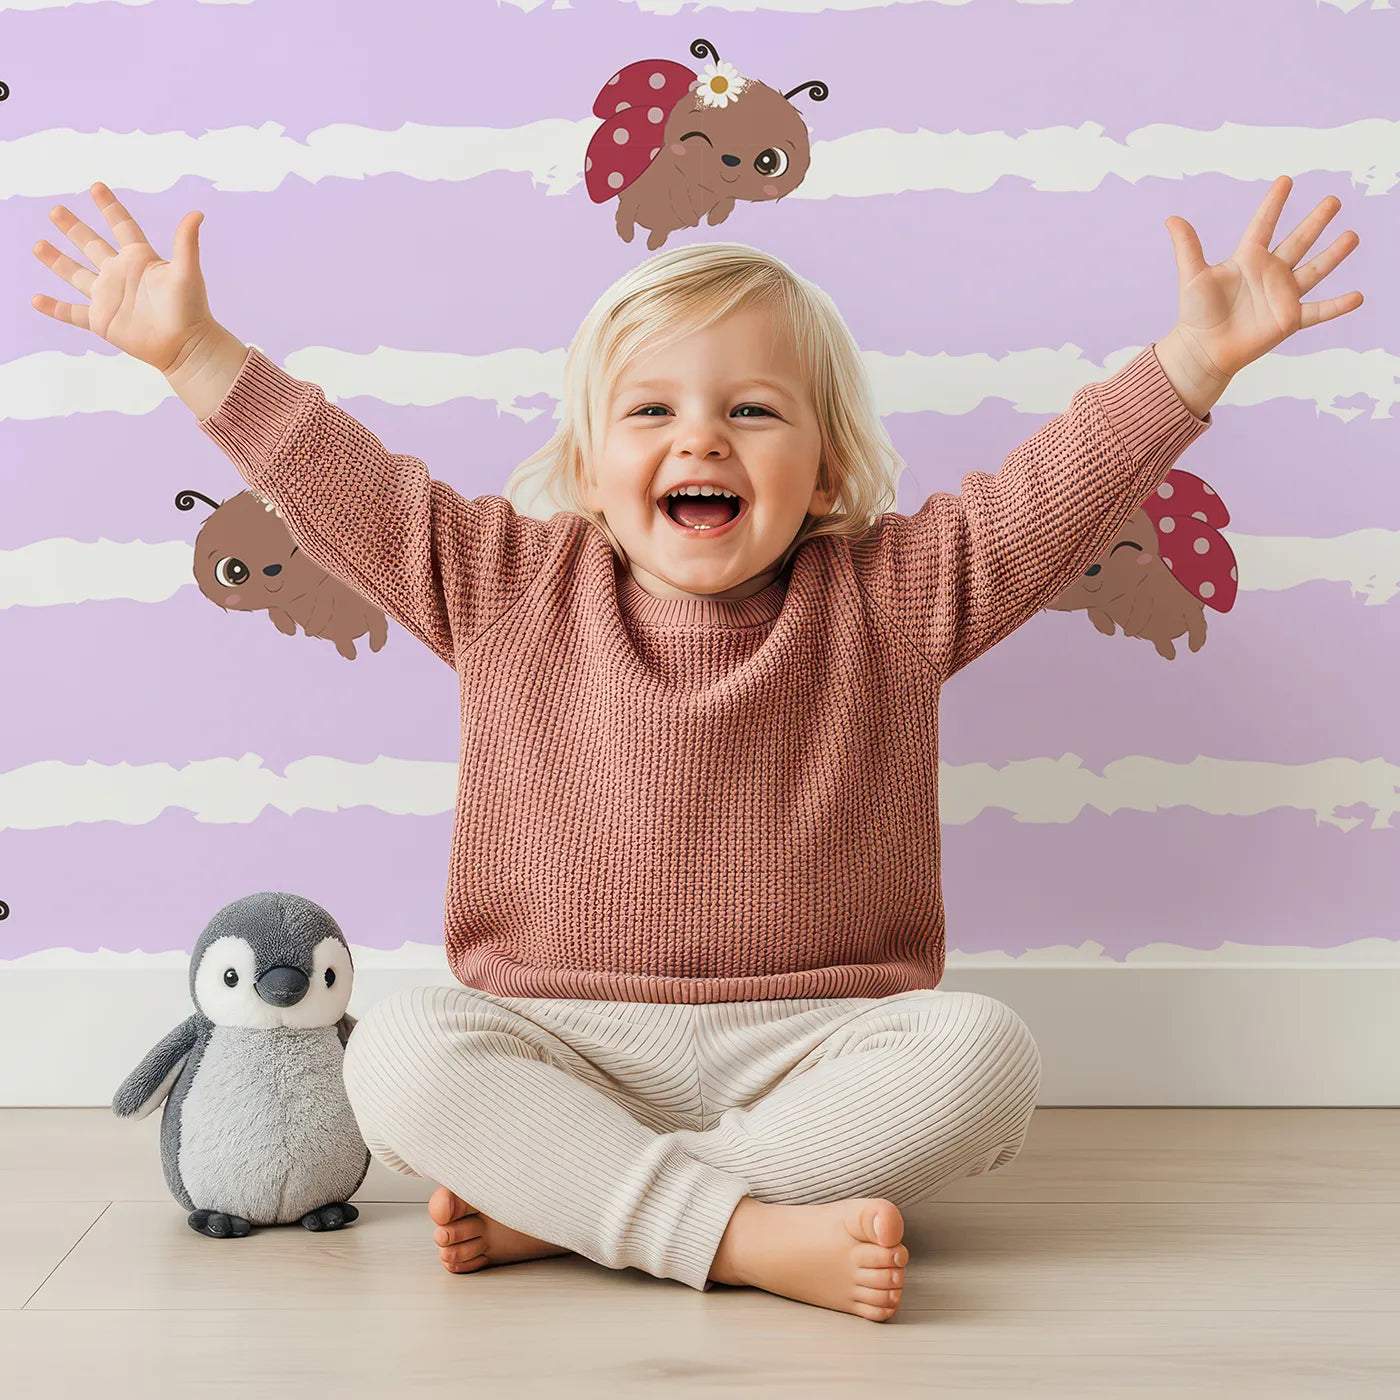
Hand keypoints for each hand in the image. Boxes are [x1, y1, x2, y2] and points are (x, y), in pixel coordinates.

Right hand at [30, 181, 217, 375]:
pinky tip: (36, 299)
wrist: (186, 347)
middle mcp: (120, 274)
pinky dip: (54, 307)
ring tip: (37, 244)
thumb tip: (198, 213)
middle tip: (55, 210)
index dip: (109, 207)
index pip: (121, 225)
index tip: (96, 186)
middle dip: (73, 228)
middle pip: (91, 245)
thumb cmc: (190, 309)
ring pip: (75, 274)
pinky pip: (72, 313)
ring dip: (56, 260)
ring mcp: (108, 297)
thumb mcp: (187, 272)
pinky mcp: (101, 321)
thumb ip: (186, 242)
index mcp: (140, 259)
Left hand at [1165, 175, 1362, 384]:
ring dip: (1334, 254)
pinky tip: (1358, 296)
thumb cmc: (1195, 313)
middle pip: (1298, 241)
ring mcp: (1282, 295)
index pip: (1264, 224)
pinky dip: (1337, 306)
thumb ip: (1187, 247)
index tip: (1286, 179)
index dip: (1274, 203)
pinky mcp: (1288, 320)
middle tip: (1333, 200)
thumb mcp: (1192, 276)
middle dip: (1315, 221)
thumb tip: (1171, 218)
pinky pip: (1318, 311)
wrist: (1202, 350)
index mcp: (1247, 258)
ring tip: (1352, 236)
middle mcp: (1269, 273)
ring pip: (1314, 270)